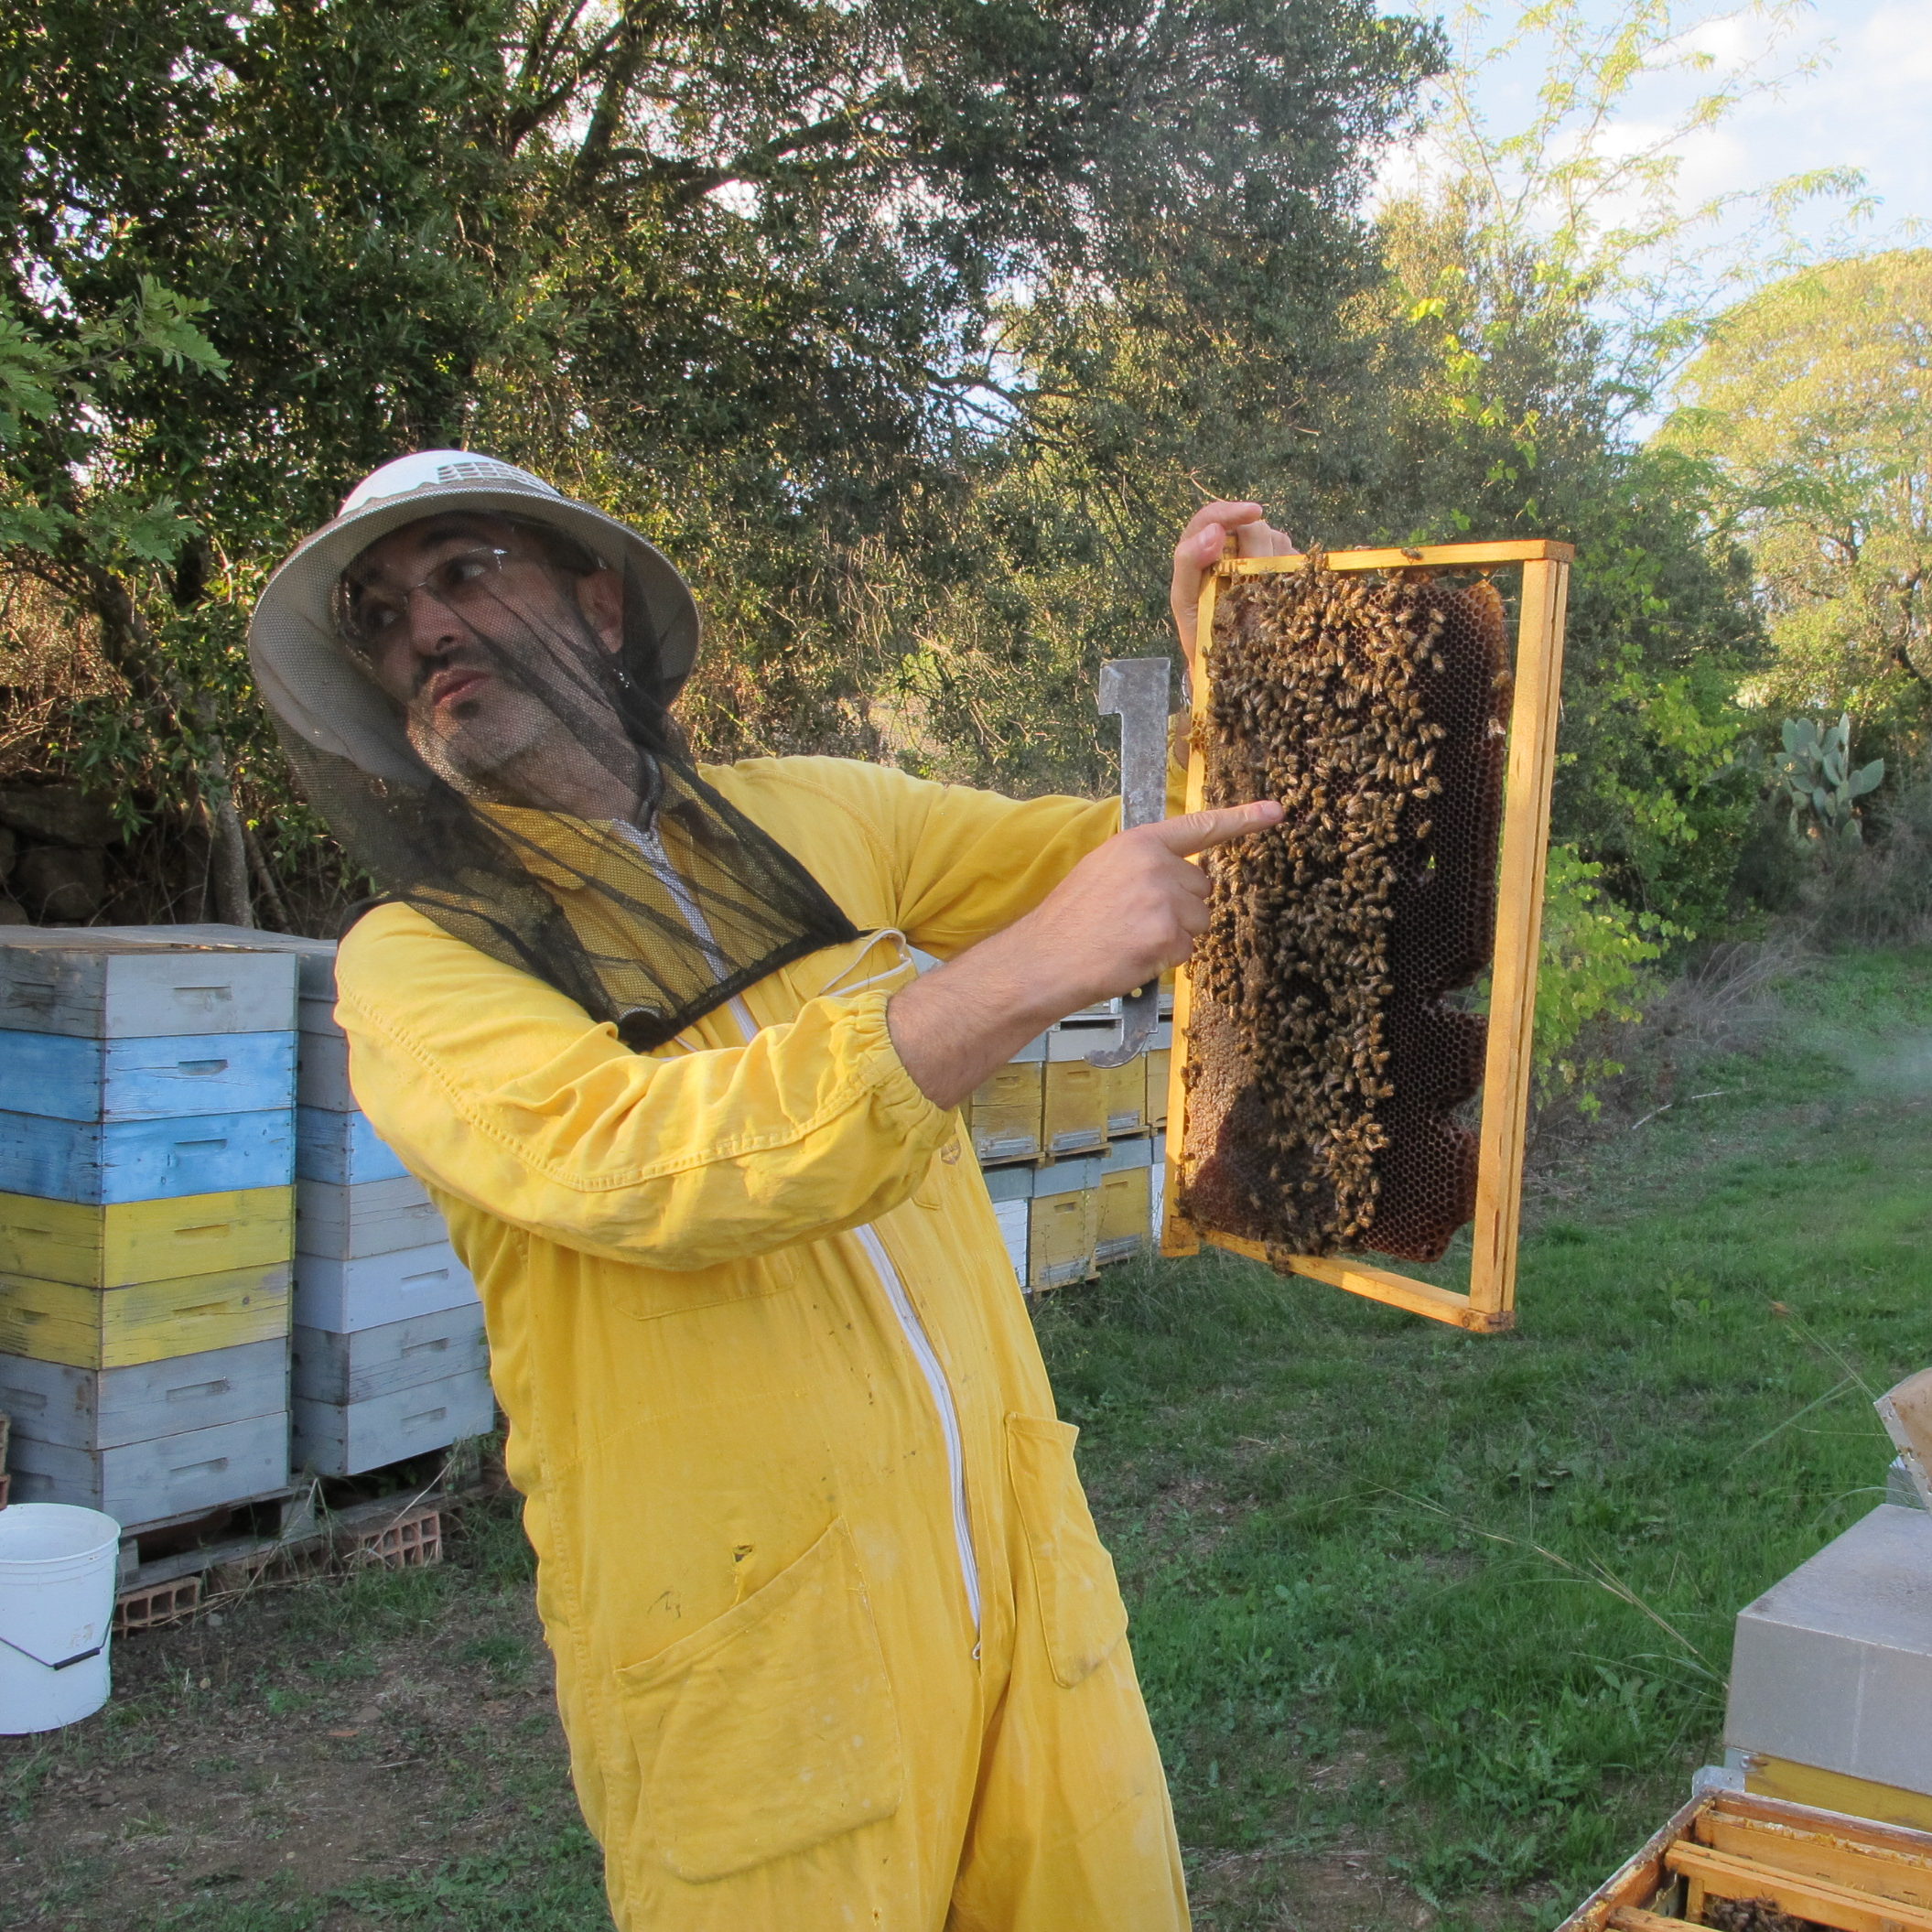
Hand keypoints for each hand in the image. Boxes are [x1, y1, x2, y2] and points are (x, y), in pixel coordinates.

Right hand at [887, 799, 1283, 1108]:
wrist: (1045, 958)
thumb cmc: (1070, 920)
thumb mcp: (1103, 871)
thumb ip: (1145, 865)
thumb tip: (1186, 876)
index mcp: (1139, 843)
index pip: (1200, 827)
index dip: (1242, 819)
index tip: (1277, 811)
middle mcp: (1155, 865)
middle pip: (1202, 889)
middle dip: (1179, 909)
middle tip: (1135, 922)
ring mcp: (1163, 900)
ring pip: (1199, 922)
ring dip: (1174, 936)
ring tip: (1130, 939)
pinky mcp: (1166, 935)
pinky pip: (1187, 950)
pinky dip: (1165, 959)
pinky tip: (1132, 955)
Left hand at [1171, 501, 1296, 687]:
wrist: (1226, 667)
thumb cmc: (1201, 632)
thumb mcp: (1186, 600)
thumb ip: (1188, 562)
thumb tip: (1214, 531)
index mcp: (1202, 550)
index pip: (1214, 517)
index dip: (1232, 511)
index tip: (1254, 513)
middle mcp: (1232, 549)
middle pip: (1251, 527)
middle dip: (1255, 546)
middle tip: (1256, 576)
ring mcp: (1258, 559)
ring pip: (1276, 539)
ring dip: (1273, 561)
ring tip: (1263, 594)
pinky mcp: (1280, 573)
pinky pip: (1293, 558)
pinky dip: (1290, 571)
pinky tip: (1281, 592)